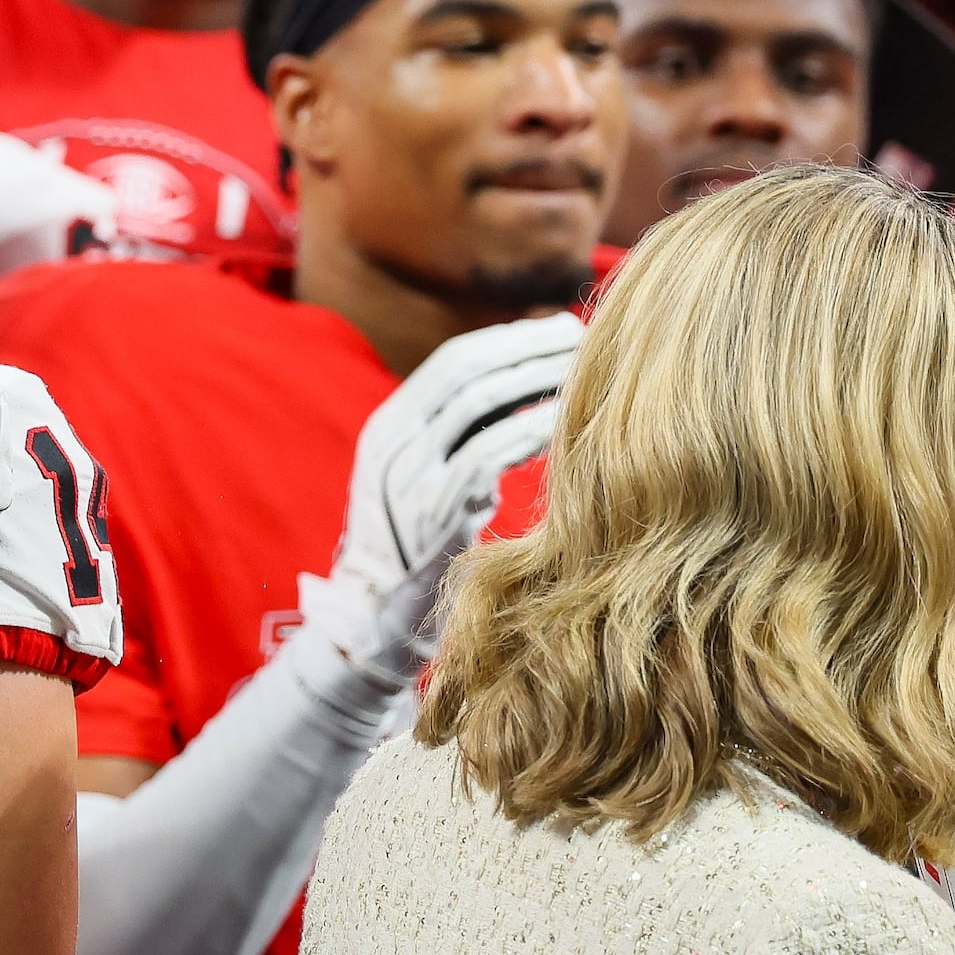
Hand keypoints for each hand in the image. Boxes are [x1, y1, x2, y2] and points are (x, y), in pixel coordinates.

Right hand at [296, 313, 580, 700]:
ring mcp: (405, 475)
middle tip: (579, 336)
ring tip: (582, 370)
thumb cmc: (416, 555)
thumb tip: (520, 392)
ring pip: (476, 402)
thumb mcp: (423, 485)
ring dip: (534, 379)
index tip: (555, 330)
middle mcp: (390, 443)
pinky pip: (487, 453)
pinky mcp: (430, 511)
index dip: (508, 340)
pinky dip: (530, 429)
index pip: (451, 362)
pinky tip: (566, 422)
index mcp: (386, 429)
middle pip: (466, 370)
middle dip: (527, 348)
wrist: (372, 624)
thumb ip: (458, 442)